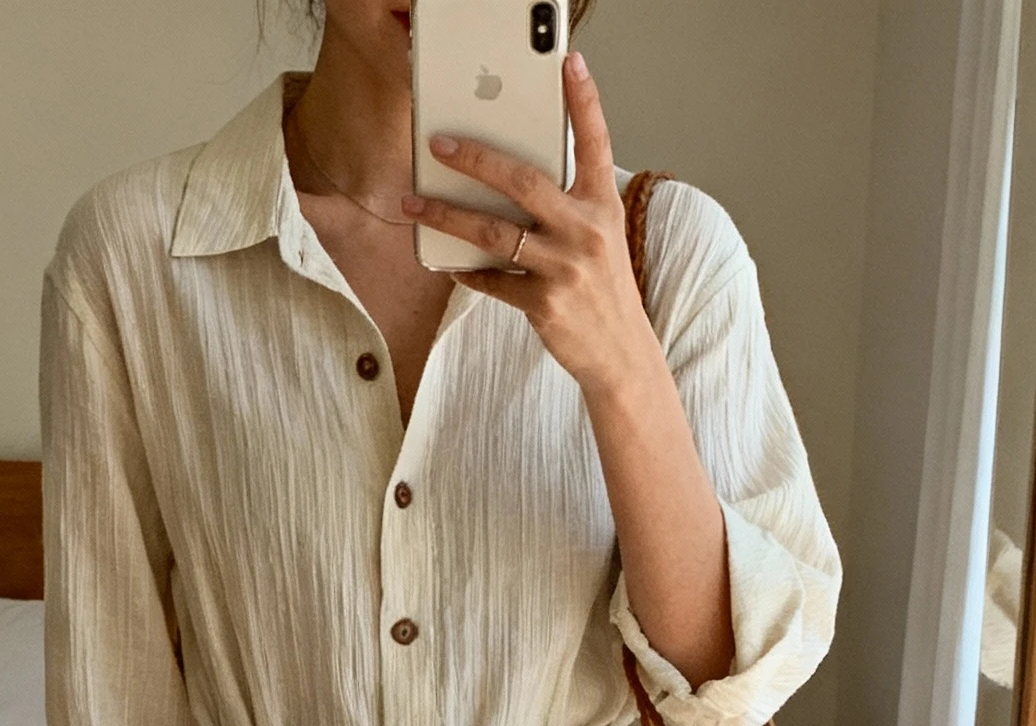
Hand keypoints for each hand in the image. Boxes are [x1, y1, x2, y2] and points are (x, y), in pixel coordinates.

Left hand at [403, 53, 650, 406]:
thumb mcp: (599, 236)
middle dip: (475, 159)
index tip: (568, 61)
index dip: (583, 100)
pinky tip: (448, 263)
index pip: (595, 142)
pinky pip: (492, 280)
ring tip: (414, 204)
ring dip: (446, 216)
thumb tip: (508, 180)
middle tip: (439, 143)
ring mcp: (565, 268)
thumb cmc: (602, 288)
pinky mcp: (545, 304)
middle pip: (522, 182)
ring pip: (493, 232)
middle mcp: (586, 231)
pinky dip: (467, 271)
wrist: (621, 354)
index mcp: (602, 205)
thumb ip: (567, 204)